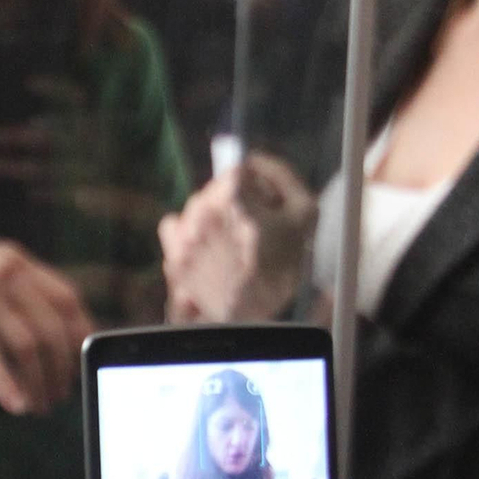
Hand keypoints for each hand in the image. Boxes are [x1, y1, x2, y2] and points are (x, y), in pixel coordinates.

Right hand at [0, 218, 91, 417]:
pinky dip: (5, 383)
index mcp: (17, 260)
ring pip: (26, 346)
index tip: (82, 364)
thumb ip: (19, 284)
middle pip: (51, 329)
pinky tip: (15, 405)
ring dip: (38, 383)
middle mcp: (5, 272)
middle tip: (60, 396)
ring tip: (39, 406)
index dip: (81, 335)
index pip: (68, 299)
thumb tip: (52, 325)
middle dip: (61, 370)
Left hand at [159, 154, 314, 324]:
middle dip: (237, 204)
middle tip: (254, 233)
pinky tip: (208, 251)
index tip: (268, 212)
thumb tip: (256, 159)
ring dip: (214, 219)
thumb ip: (283, 174)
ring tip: (233, 248)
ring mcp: (185, 234)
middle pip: (218, 189)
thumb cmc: (284, 266)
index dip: (260, 189)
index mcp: (234, 193)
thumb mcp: (304, 212)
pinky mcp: (173, 256)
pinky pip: (173, 227)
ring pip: (198, 207)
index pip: (243, 170)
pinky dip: (188, 234)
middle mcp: (203, 209)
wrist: (258, 318)